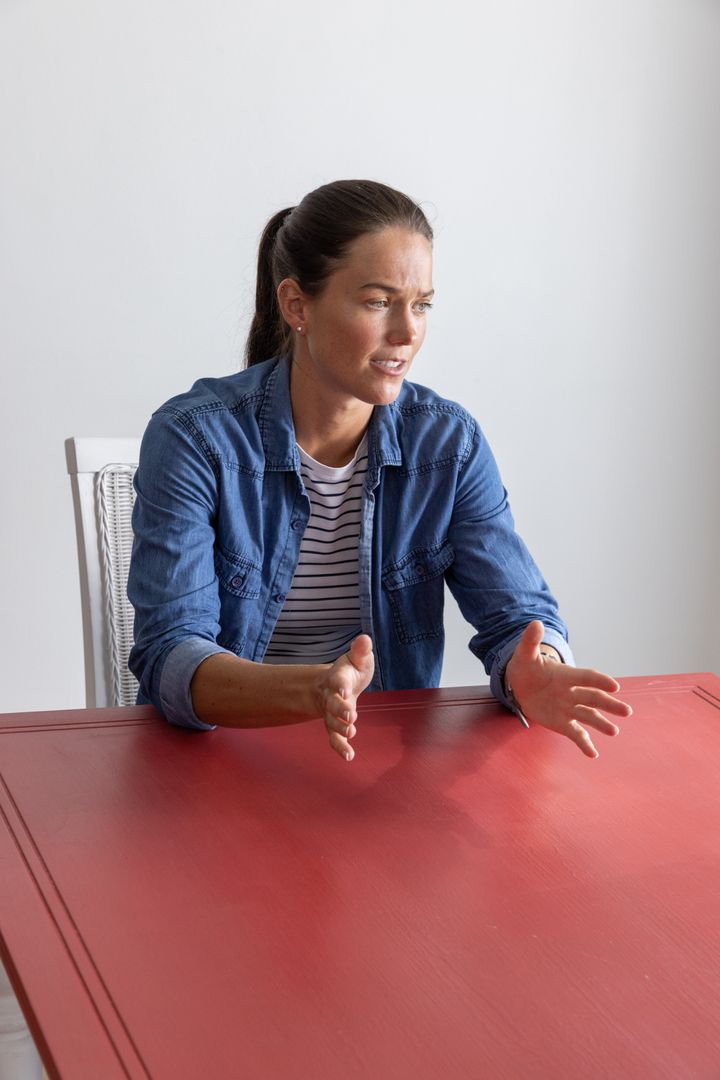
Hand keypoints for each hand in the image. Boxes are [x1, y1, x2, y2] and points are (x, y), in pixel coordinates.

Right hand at [317, 634, 374, 761]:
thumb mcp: (357, 659)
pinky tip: (349, 756)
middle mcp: (332, 697)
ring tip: (351, 734)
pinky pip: (336, 738)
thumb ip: (361, 651)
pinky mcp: (336, 726)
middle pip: (333, 705)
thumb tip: (365, 639)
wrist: (334, 686)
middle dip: (340, 710)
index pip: (338, 680)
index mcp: (338, 678)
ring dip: (341, 729)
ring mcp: (332, 714)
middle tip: (350, 716)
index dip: (340, 684)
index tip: (344, 689)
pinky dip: (341, 748)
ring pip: (333, 723)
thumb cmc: (350, 671)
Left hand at [504, 621, 631, 757]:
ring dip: (601, 723)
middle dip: (609, 704)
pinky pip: (576, 734)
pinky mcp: (563, 722)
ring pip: (588, 716)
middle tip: (626, 711)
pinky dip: (584, 744)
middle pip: (594, 698)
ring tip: (614, 731)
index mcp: (566, 675)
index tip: (615, 685)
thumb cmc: (526, 667)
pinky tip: (593, 754)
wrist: (520, 684)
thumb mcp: (525, 654)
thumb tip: (535, 622)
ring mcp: (569, 708)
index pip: (586, 677)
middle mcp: (572, 692)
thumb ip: (531, 641)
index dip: (599, 680)